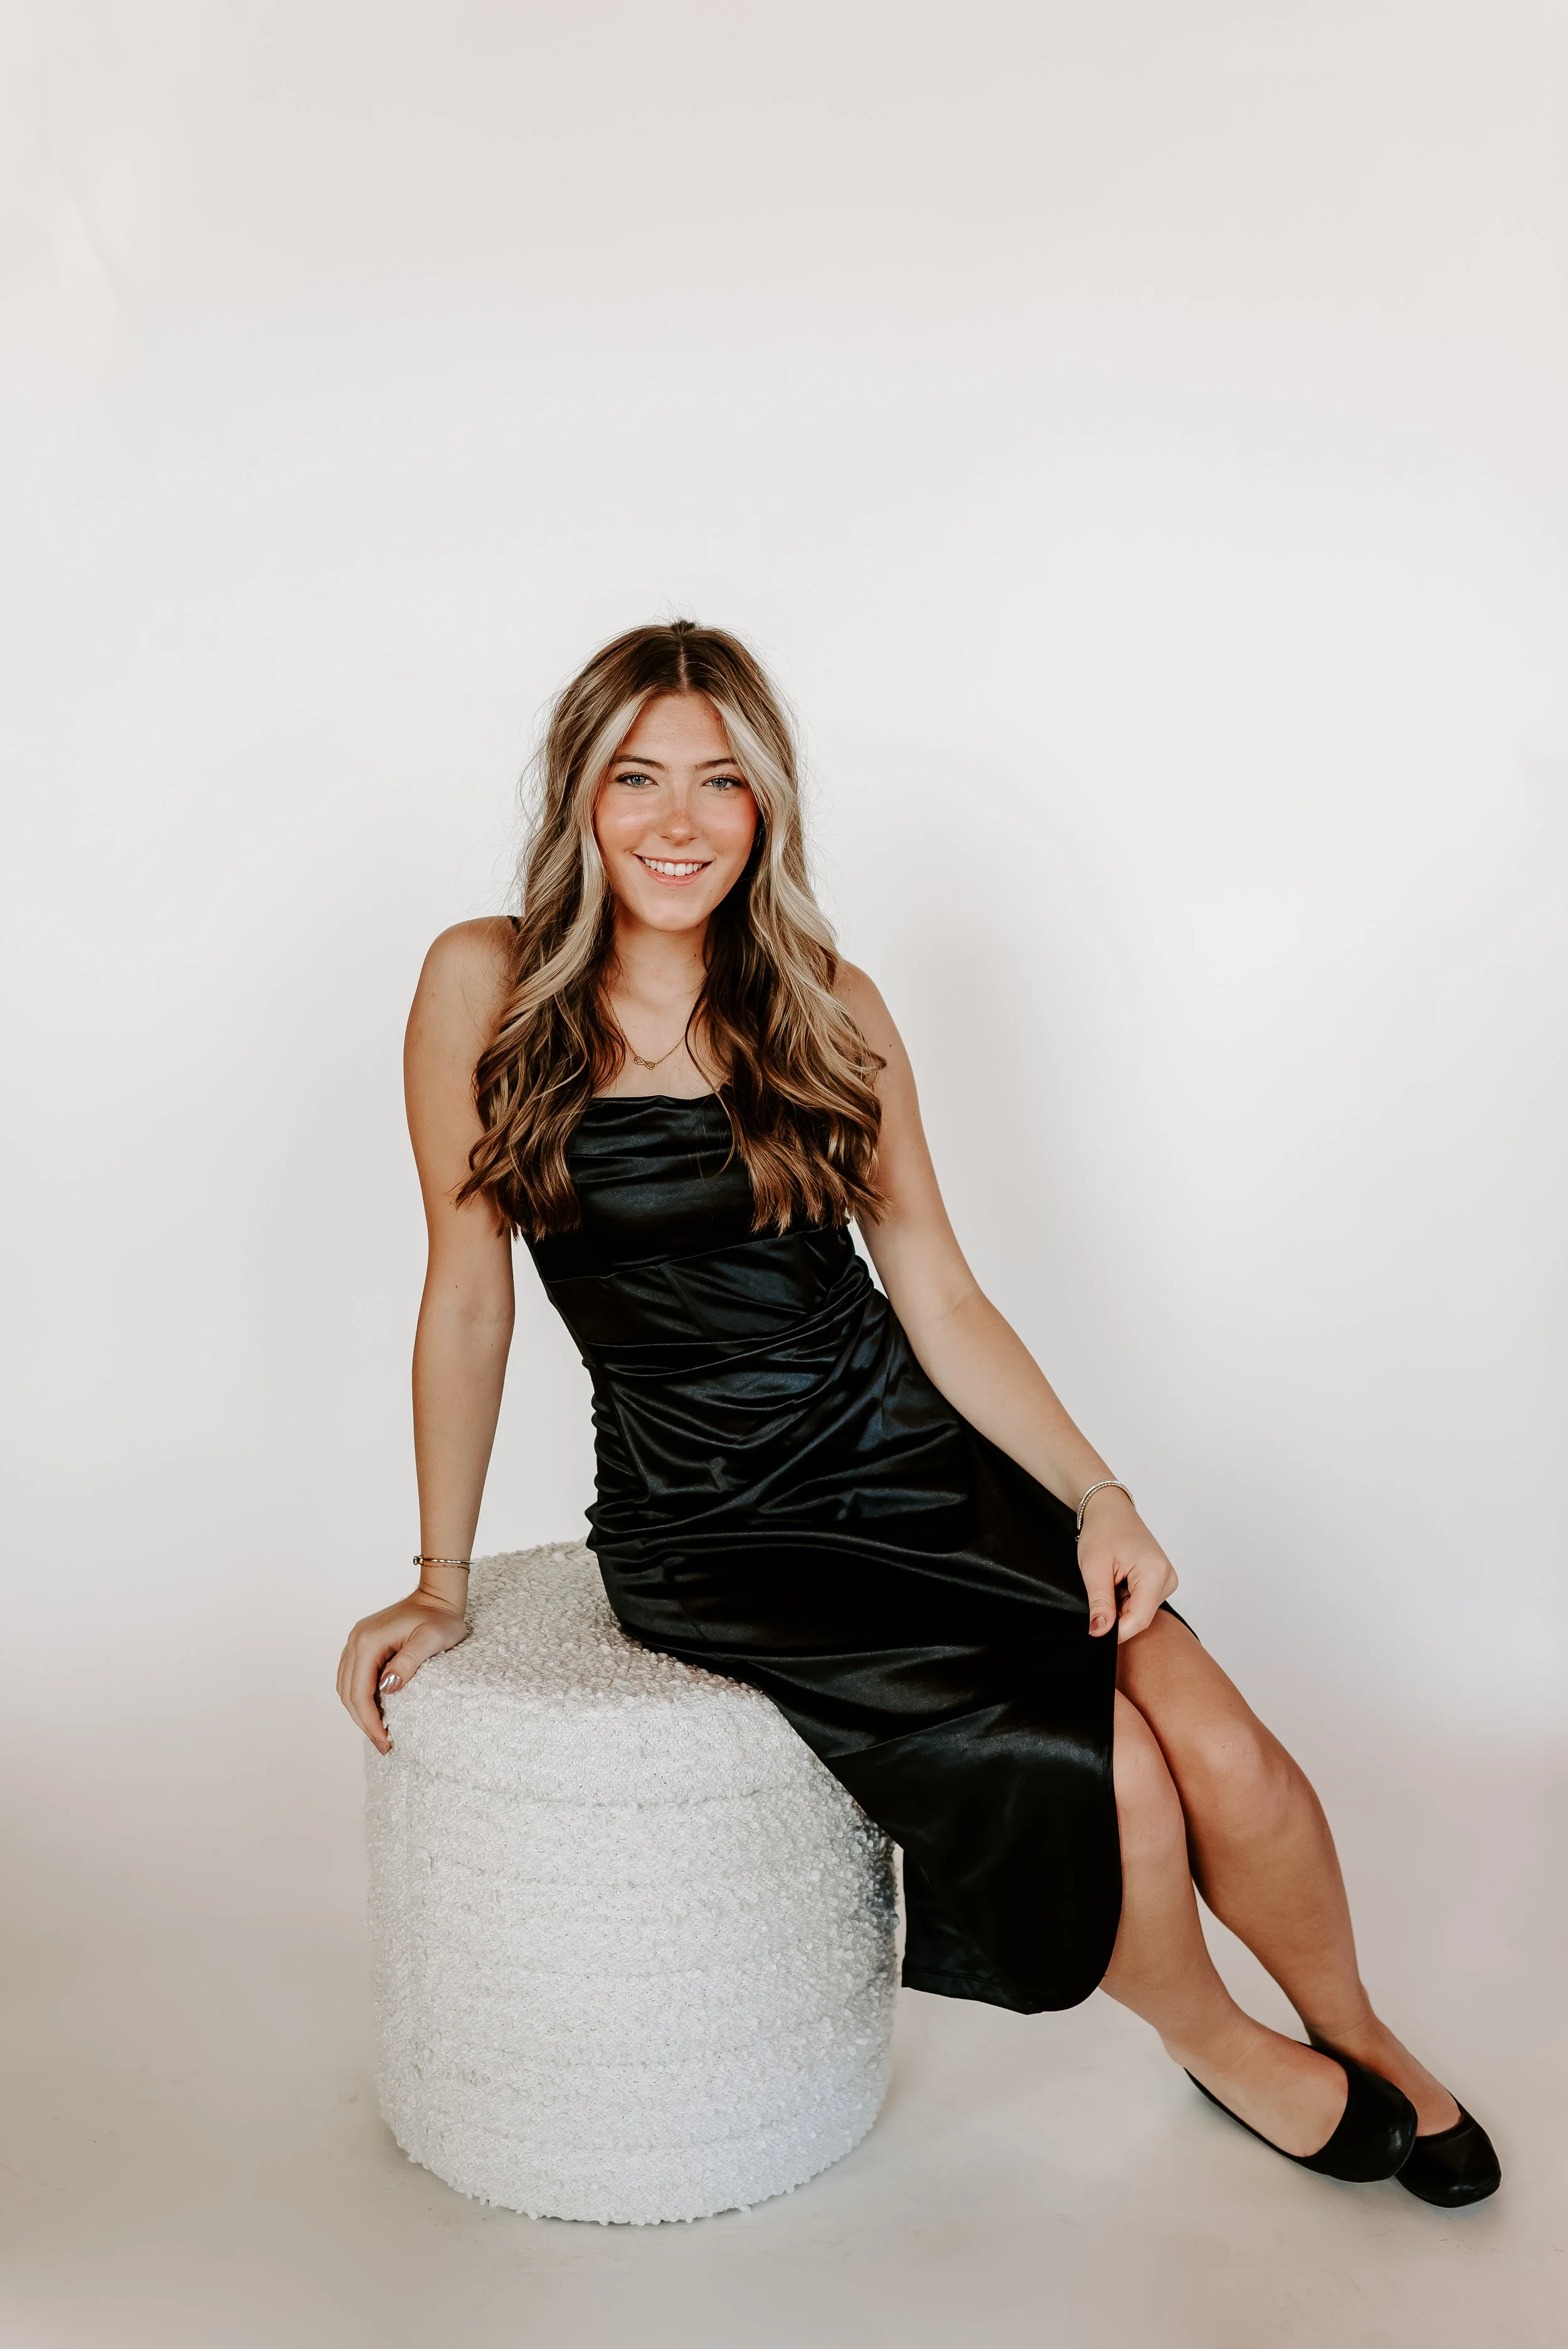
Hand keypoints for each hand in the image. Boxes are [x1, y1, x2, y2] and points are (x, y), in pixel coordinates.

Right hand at [336, 1591, 471, 1752]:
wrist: (438, 1595)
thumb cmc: (440, 1617)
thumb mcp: (431, 1640)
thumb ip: (409, 1663)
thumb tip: (387, 1688)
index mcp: (368, 1641)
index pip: (359, 1691)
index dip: (370, 1721)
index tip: (385, 1742)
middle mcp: (356, 1640)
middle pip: (348, 1692)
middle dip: (363, 1721)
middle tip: (383, 1744)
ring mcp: (357, 1641)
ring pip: (346, 1686)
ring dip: (359, 1711)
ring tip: (379, 1732)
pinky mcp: (364, 1643)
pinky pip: (353, 1676)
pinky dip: (360, 1696)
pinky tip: (376, 1709)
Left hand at [1076, 1490, 1177, 1643]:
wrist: (1110, 1510)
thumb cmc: (1102, 1530)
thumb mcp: (1094, 1567)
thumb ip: (1099, 1603)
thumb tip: (1099, 1632)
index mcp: (1155, 1572)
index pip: (1138, 1619)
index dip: (1116, 1631)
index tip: (1095, 1631)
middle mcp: (1167, 1578)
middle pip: (1140, 1617)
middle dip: (1115, 1615)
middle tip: (1098, 1593)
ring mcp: (1166, 1579)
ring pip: (1139, 1611)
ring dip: (1119, 1606)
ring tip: (1108, 1582)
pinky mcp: (1161, 1580)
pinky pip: (1141, 1602)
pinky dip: (1125, 1598)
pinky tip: (1117, 1581)